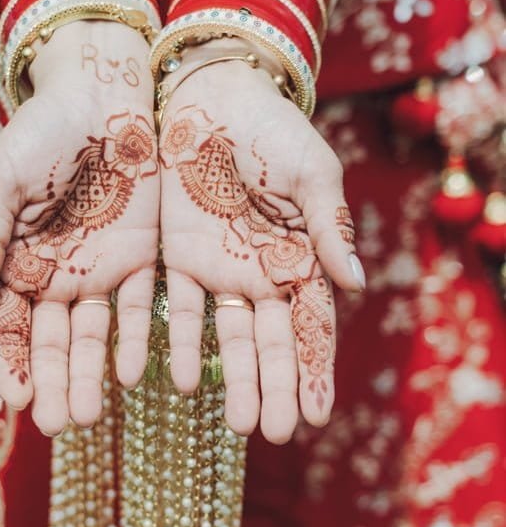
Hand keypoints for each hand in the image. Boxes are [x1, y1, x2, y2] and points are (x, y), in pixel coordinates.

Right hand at [0, 21, 158, 434]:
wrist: (104, 93)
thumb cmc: (43, 130)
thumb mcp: (4, 179)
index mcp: (16, 259)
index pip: (8, 325)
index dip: (10, 363)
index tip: (17, 401)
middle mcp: (56, 274)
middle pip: (50, 342)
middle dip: (52, 383)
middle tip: (59, 425)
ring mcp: (98, 269)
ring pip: (91, 336)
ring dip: (88, 376)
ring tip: (88, 416)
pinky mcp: (141, 257)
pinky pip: (138, 309)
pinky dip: (135, 341)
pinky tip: (134, 375)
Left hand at [158, 44, 364, 443]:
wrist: (210, 93)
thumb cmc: (271, 128)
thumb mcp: (310, 171)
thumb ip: (327, 224)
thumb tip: (356, 281)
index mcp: (298, 257)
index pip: (309, 326)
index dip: (312, 369)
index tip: (314, 416)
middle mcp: (257, 274)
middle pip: (267, 343)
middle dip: (270, 387)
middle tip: (268, 433)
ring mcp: (215, 269)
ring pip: (222, 336)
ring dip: (226, 378)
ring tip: (231, 422)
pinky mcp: (172, 256)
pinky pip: (170, 308)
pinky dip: (170, 342)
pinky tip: (172, 379)